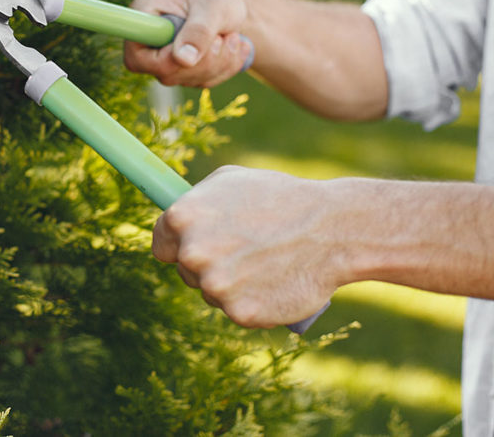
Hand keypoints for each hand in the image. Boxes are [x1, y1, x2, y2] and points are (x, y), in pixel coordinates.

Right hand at [124, 0, 256, 87]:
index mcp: (144, 16)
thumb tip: (184, 60)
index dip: (164, 62)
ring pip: (190, 79)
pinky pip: (205, 81)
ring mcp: (166, 58)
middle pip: (167, 73)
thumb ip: (199, 30)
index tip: (192, 50)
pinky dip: (226, 66)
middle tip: (222, 36)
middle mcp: (150, 41)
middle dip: (204, 61)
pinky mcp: (185, 68)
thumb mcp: (212, 4)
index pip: (136, 57)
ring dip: (220, 62)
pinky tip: (235, 45)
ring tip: (232, 35)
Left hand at [153, 165, 345, 326]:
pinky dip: (252, 303)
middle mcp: (193, 253)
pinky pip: (237, 311)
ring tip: (264, 263)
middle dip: (208, 264)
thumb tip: (174, 217)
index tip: (197, 246)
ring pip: (211, 293)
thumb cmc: (281, 198)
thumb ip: (196, 200)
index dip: (179, 246)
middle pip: (185, 271)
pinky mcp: (240, 313)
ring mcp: (215, 286)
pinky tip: (272, 284)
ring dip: (230, 285)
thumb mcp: (231, 180)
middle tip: (243, 252)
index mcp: (182, 218)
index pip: (161, 245)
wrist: (331, 229)